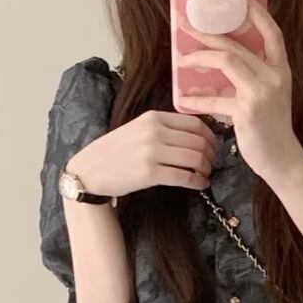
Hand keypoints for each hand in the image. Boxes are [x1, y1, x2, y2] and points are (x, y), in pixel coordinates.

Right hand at [70, 110, 216, 195]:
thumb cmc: (115, 151)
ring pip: (195, 158)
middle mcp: (154, 132)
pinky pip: (184, 177)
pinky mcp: (150, 173)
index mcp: (153, 117)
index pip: (194, 123)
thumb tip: (194, 136)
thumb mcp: (137, 129)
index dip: (210, 136)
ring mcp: (152, 152)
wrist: (90, 171)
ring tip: (205, 175)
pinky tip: (200, 184)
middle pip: (198, 142)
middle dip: (210, 155)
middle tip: (210, 164)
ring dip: (205, 169)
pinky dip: (197, 182)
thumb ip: (162, 128)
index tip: (213, 146)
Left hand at [175, 0, 302, 186]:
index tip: (240, 0)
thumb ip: (254, 76)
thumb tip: (223, 60)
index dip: (258, 14)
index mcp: (281, 70)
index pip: (273, 34)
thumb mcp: (271, 95)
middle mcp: (273, 77)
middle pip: (237, 45)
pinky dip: (197, 100)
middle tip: (187, 26)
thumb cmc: (272, 127)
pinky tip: (184, 100)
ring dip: (200, 57)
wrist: (282, 159)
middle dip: (208, 33)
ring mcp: (261, 93)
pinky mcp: (247, 111)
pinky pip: (215, 99)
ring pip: (226, 61)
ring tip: (183, 59)